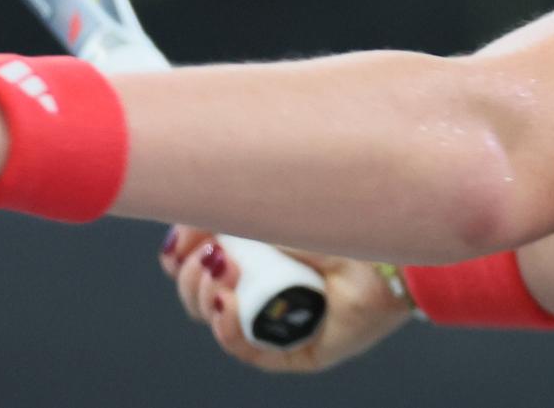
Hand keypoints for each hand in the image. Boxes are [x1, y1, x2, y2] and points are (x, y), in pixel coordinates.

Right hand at [158, 225, 410, 372]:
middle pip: (199, 296)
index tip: (181, 242)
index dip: (180, 258)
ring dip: (206, 296)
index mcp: (254, 251)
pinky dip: (227, 328)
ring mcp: (282, 319)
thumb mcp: (260, 203)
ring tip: (226, 270)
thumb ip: (215, 214)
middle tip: (212, 254)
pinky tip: (226, 304)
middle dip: (191, 277)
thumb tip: (172, 243)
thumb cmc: (329, 206)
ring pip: (217, 322)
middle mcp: (265, 286)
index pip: (197, 265)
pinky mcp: (300, 350)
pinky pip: (249, 350)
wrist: (380, 229)